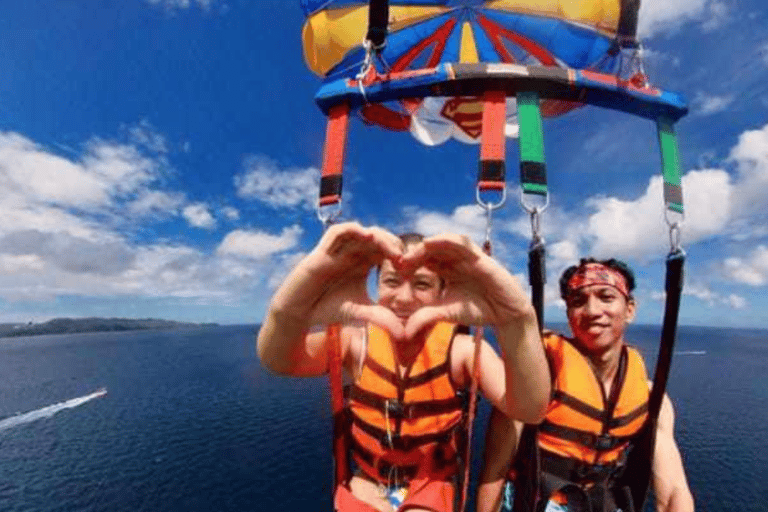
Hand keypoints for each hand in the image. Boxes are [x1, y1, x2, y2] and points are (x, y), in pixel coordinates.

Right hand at [270, 222, 406, 336]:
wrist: (301, 311)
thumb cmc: (329, 309)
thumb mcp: (360, 312)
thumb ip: (381, 318)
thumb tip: (403, 334)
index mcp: (364, 262)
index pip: (386, 250)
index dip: (399, 255)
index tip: (408, 269)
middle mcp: (353, 252)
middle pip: (378, 238)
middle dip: (393, 244)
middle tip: (403, 259)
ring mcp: (339, 249)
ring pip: (362, 232)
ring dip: (379, 236)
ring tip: (391, 250)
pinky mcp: (324, 250)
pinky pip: (340, 231)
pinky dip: (354, 229)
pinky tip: (367, 236)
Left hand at [399, 233, 534, 338]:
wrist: (506, 314)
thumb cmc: (478, 310)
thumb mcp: (446, 313)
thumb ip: (427, 317)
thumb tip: (405, 330)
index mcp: (447, 270)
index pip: (425, 260)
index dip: (410, 262)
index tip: (396, 269)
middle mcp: (456, 260)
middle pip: (432, 249)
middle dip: (414, 252)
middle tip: (399, 261)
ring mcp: (468, 257)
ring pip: (445, 242)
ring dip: (427, 244)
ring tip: (412, 252)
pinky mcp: (480, 257)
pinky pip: (462, 243)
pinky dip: (445, 240)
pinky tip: (430, 243)